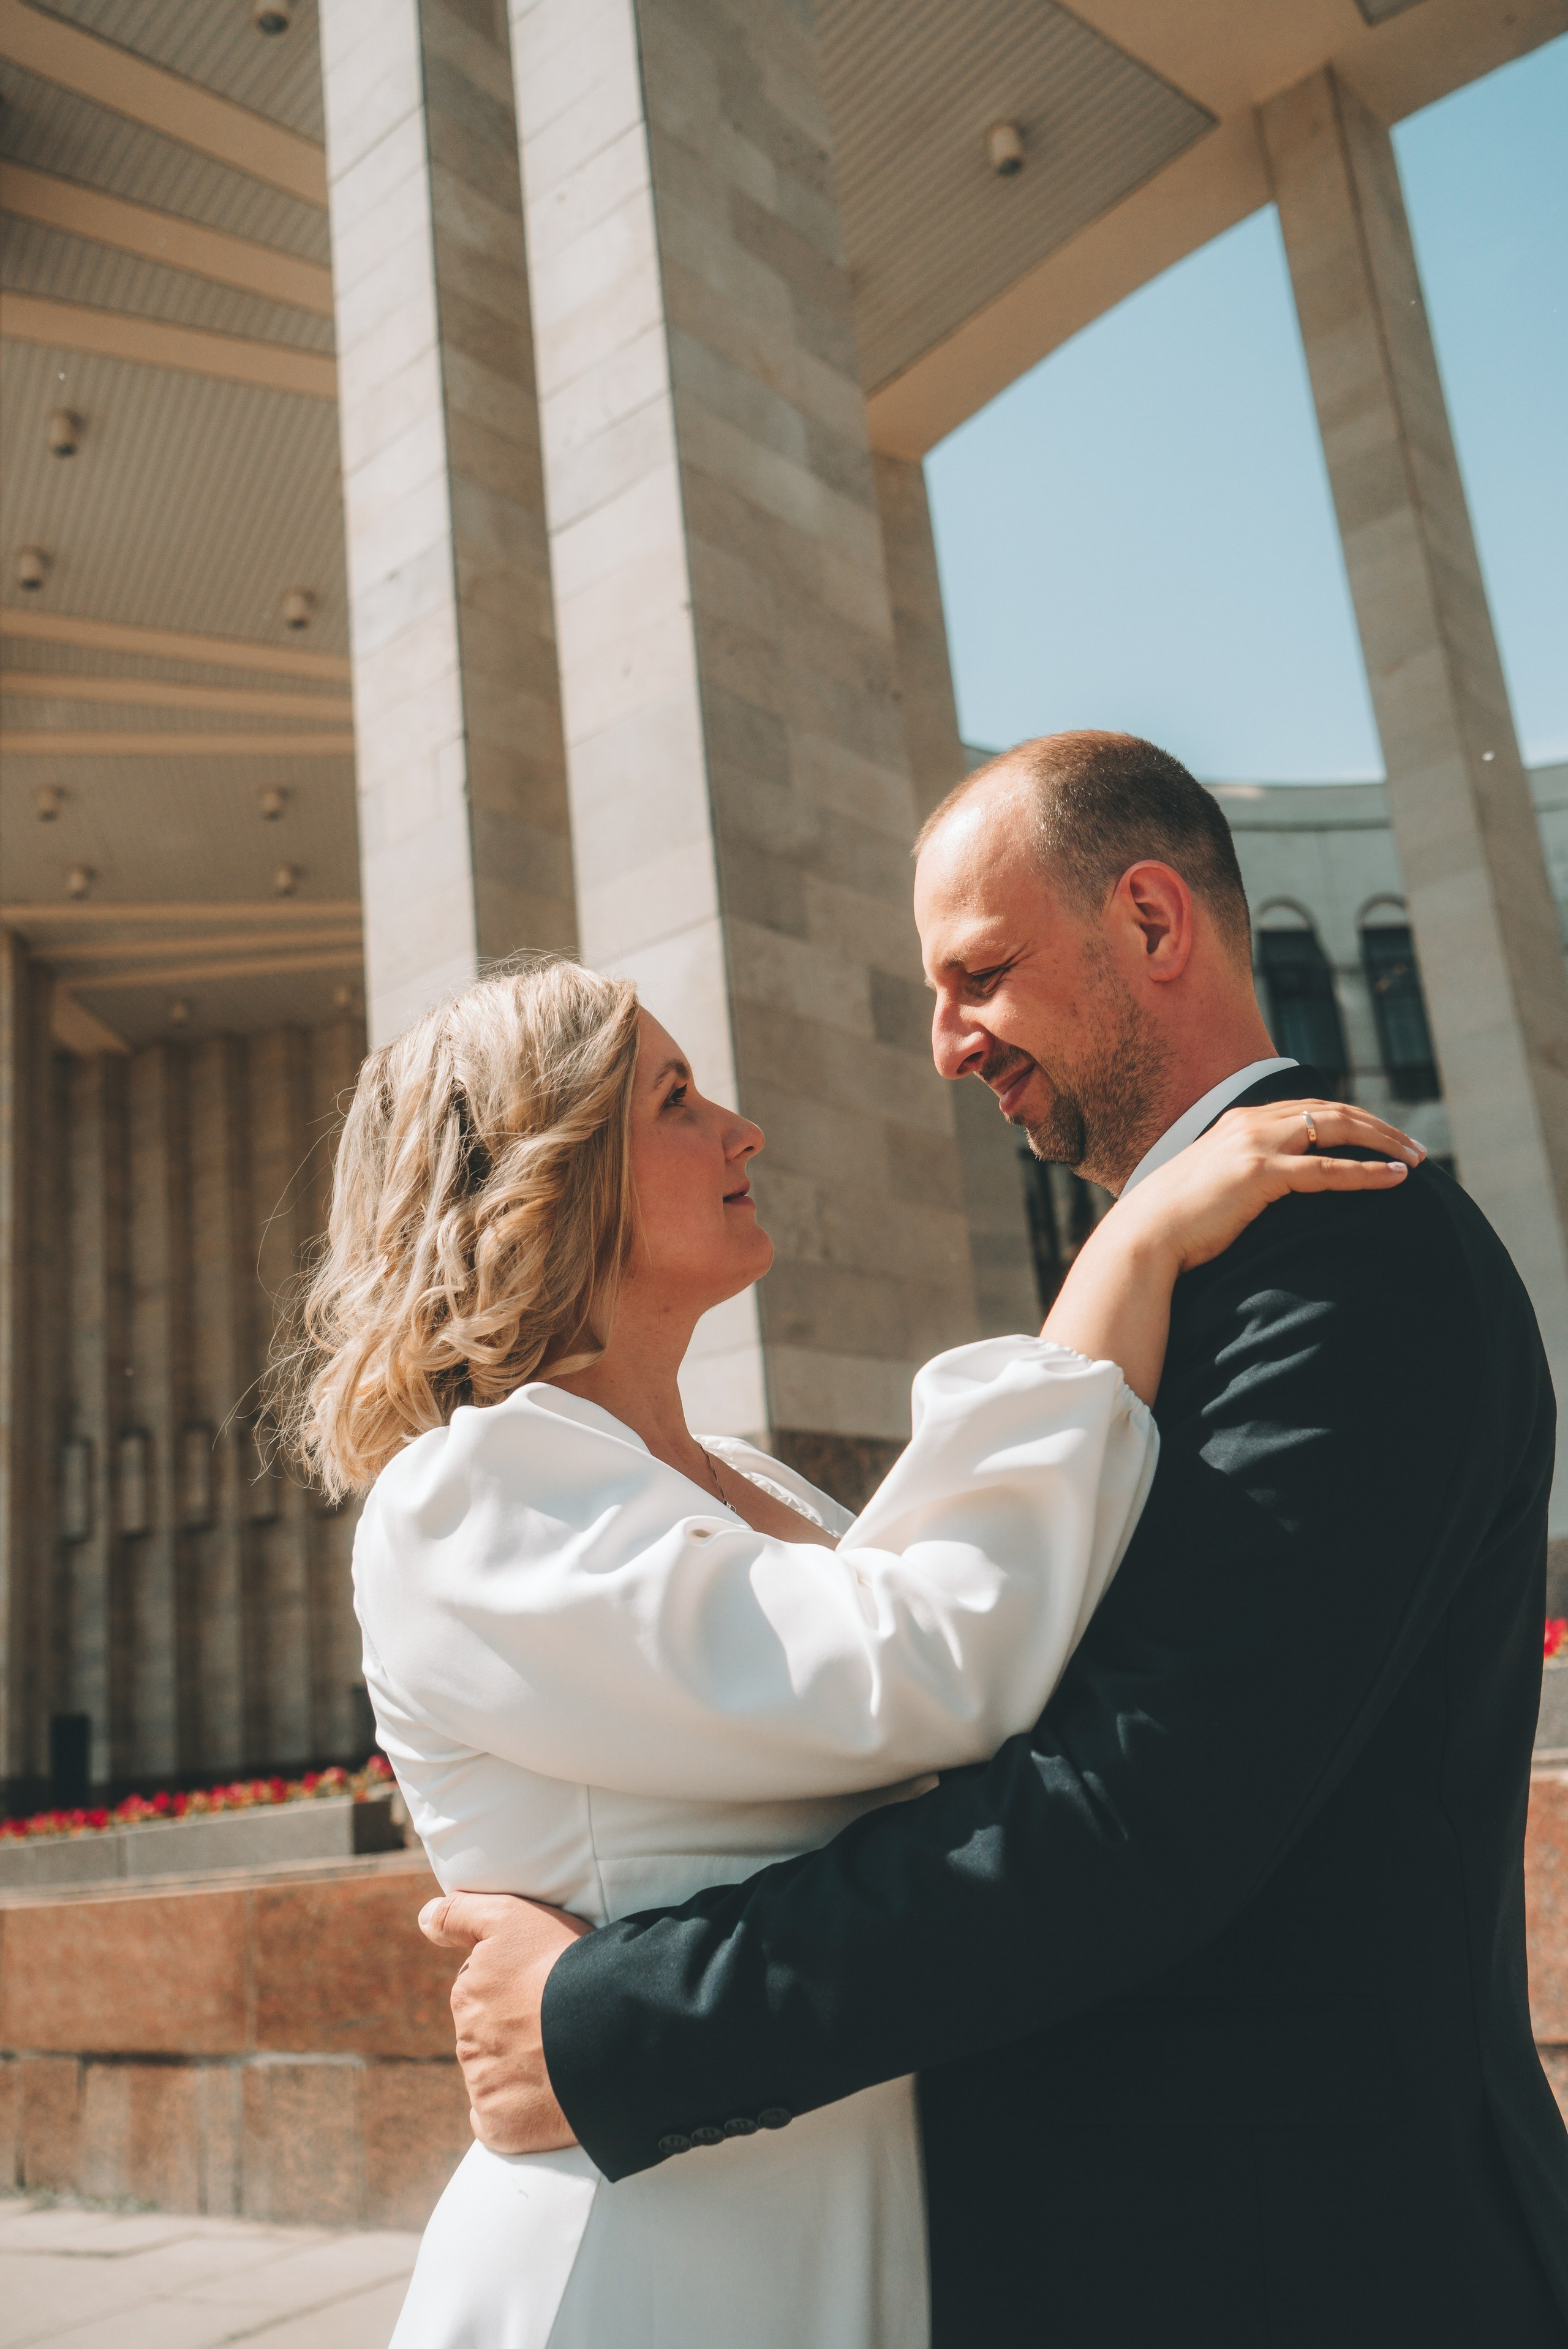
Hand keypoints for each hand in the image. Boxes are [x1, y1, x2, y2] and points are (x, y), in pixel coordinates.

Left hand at [419, 1891, 592, 2153]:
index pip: (484, 1995)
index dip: (519, 1989)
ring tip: (566, 2053)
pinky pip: (501, 2125)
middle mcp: (467, 2043)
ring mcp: (482, 2089)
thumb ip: (461, 1915)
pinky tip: (548, 2096)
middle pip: (489, 2038)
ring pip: (497, 2078)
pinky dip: (520, 2113)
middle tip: (560, 2019)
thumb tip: (424, 1919)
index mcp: (467, 1995)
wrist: (607, 2028)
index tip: (546, 1987)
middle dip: (518, 2031)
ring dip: (523, 2070)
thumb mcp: (511, 1917)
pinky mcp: (501, 2128)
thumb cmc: (563, 1965)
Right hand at [1113, 1099, 1423, 1277]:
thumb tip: (1262, 1193)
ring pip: (1338, 1129)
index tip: (1385, 1139)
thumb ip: (1241, 1175)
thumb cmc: (1176, 1222)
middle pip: (1334, 1111)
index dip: (1355, 1120)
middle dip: (1380, 1127)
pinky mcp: (1259, 1174)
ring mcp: (1255, 1144)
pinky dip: (1367, 1172)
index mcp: (1241, 1121)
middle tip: (1416, 1148)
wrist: (1145, 1236)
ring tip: (1417, 1161)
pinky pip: (1326, 1169)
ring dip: (1384, 1143)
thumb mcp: (1212, 1186)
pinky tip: (1395, 1179)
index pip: (1313, 1108)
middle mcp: (1251, 1123)